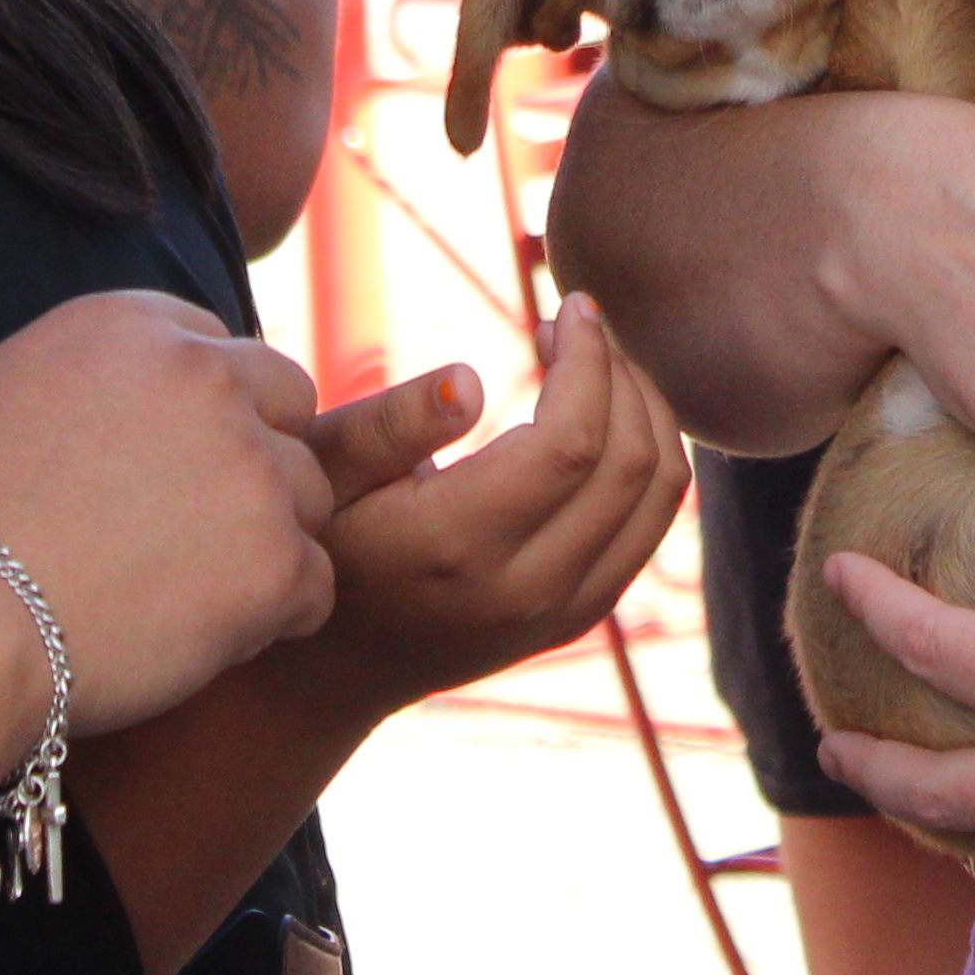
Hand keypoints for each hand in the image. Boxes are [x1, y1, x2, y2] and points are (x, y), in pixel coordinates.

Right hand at [0, 291, 337, 731]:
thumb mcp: (1, 395)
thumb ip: (95, 376)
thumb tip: (141, 387)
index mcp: (133, 324)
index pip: (223, 352)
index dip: (204, 419)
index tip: (162, 473)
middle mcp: (204, 376)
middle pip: (287, 407)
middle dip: (257, 464)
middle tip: (191, 533)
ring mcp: (249, 465)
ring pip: (308, 498)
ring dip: (264, 544)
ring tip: (177, 594)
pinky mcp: (275, 557)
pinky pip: (315, 585)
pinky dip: (271, 619)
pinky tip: (196, 637)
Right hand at [283, 301, 689, 713]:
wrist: (330, 670)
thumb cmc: (316, 539)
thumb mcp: (321, 471)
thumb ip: (388, 423)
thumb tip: (469, 380)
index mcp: (455, 545)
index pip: (571, 442)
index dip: (588, 359)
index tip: (569, 305)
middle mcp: (522, 590)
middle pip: (631, 464)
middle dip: (622, 371)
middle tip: (578, 321)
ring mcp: (559, 613)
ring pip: (658, 496)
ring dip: (647, 408)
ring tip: (596, 359)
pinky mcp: (578, 617)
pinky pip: (651, 526)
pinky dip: (650, 455)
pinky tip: (607, 412)